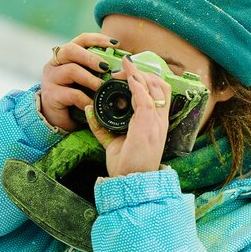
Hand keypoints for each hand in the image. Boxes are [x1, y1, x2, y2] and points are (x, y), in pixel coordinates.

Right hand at [40, 33, 117, 131]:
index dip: (98, 39)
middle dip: (91, 57)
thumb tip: (122, 67)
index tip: (115, 44)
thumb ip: (98, 71)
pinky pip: (72, 94)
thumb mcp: (86, 80)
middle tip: (106, 67)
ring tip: (101, 86)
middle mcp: (55, 64)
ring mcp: (51, 79)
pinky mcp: (51, 95)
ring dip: (90, 78)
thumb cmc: (74, 97)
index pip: (81, 40)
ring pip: (71, 70)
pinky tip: (93, 104)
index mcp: (65, 56)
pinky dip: (86, 99)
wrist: (57, 120)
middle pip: (71, 50)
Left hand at [86, 57, 171, 176]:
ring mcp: (156, 123)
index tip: (128, 72)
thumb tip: (89, 110)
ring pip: (155, 87)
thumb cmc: (126, 165)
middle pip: (160, 85)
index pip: (159, 93)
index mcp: (155, 123)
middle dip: (143, 72)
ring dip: (139, 74)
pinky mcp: (147, 126)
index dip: (146, 78)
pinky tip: (127, 78)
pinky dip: (137, 85)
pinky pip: (145, 99)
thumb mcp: (113, 141)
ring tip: (124, 69)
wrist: (130, 182)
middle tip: (123, 69)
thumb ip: (102, 126)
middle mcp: (159, 121)